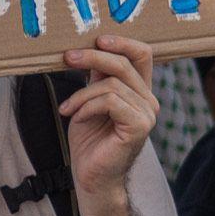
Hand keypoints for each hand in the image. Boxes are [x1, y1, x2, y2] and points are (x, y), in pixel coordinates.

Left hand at [59, 34, 160, 201]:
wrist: (92, 176)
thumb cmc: (90, 142)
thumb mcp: (90, 100)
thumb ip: (98, 77)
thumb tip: (90, 48)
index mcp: (139, 92)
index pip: (142, 54)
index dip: (122, 41)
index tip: (97, 39)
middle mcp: (148, 101)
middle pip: (123, 63)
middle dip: (91, 57)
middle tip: (66, 58)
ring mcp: (147, 115)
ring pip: (112, 84)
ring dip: (82, 94)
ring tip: (68, 109)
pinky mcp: (139, 127)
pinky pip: (110, 101)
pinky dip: (86, 106)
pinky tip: (76, 117)